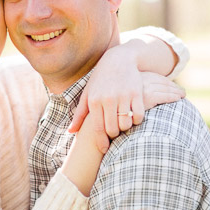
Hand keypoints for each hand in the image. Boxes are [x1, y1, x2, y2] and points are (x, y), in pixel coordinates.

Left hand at [69, 45, 184, 144]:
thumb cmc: (100, 81)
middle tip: (115, 133)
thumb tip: (71, 132)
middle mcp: (108, 99)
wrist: (118, 60)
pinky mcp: (137, 93)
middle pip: (113, 129)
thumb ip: (79, 114)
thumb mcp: (88, 95)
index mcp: (95, 101)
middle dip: (114, 135)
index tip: (104, 150)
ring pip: (126, 124)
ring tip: (123, 125)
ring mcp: (123, 96)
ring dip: (125, 128)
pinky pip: (139, 116)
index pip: (98, 129)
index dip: (101, 142)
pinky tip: (133, 118)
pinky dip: (136, 121)